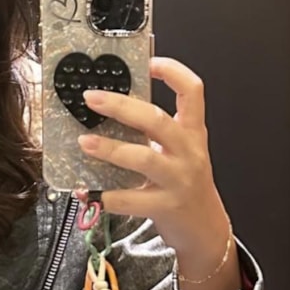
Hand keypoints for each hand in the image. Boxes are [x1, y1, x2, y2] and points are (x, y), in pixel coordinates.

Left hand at [77, 56, 227, 259]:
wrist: (205, 228)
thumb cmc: (184, 184)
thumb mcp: (180, 150)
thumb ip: (156, 130)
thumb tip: (113, 105)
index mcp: (192, 132)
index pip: (193, 91)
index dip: (172, 71)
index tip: (148, 61)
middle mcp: (188, 152)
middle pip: (158, 120)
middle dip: (122, 107)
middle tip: (92, 98)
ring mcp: (178, 180)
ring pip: (144, 158)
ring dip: (110, 149)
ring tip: (84, 143)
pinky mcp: (166, 207)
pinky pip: (133, 199)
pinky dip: (107, 195)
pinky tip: (89, 190)